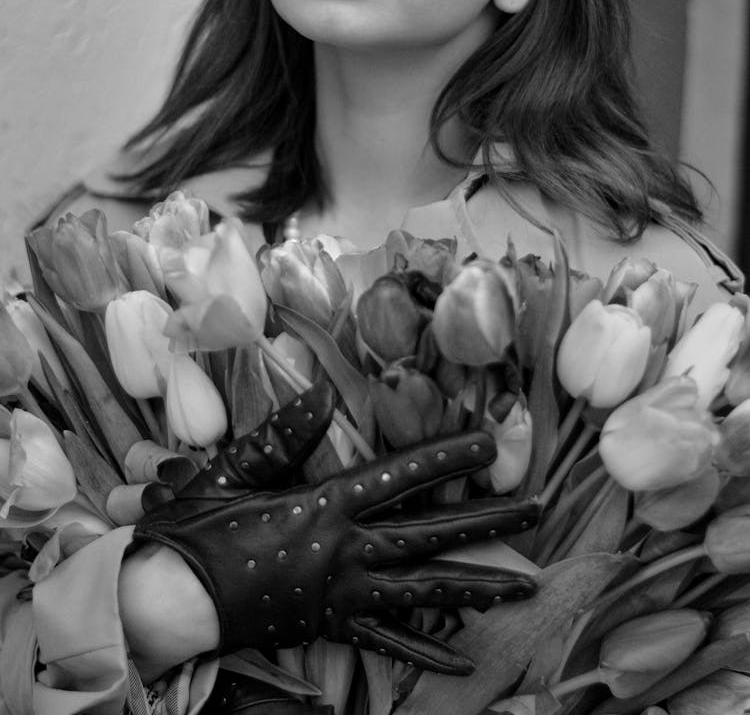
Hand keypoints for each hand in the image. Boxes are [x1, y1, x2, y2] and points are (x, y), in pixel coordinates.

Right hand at [135, 394, 538, 673]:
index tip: (488, 444)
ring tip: (524, 583)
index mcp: (324, 505)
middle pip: (429, 534)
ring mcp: (344, 593)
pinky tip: (464, 661)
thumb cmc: (199, 530)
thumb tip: (320, 396)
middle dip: (486, 521)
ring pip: (423, 591)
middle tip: (535, 510)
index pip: (399, 476)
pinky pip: (389, 644)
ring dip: (477, 585)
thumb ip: (280, 436)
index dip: (446, 459)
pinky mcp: (333, 627)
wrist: (173, 603)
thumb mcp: (231, 472)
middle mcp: (345, 550)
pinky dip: (427, 652)